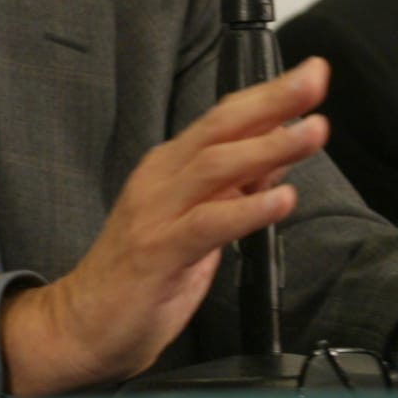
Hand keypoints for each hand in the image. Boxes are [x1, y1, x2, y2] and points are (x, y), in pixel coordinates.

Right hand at [0, 58, 330, 395]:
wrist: (81, 324)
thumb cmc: (140, 276)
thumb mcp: (197, 223)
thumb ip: (234, 188)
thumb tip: (280, 155)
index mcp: (170, 167)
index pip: (224, 118)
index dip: (268, 93)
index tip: (312, 73)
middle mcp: (161, 179)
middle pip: (221, 127)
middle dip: (272, 100)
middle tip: (315, 80)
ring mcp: (156, 212)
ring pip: (215, 165)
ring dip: (268, 146)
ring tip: (312, 132)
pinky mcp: (157, 251)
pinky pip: (207, 224)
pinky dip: (247, 208)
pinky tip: (281, 200)